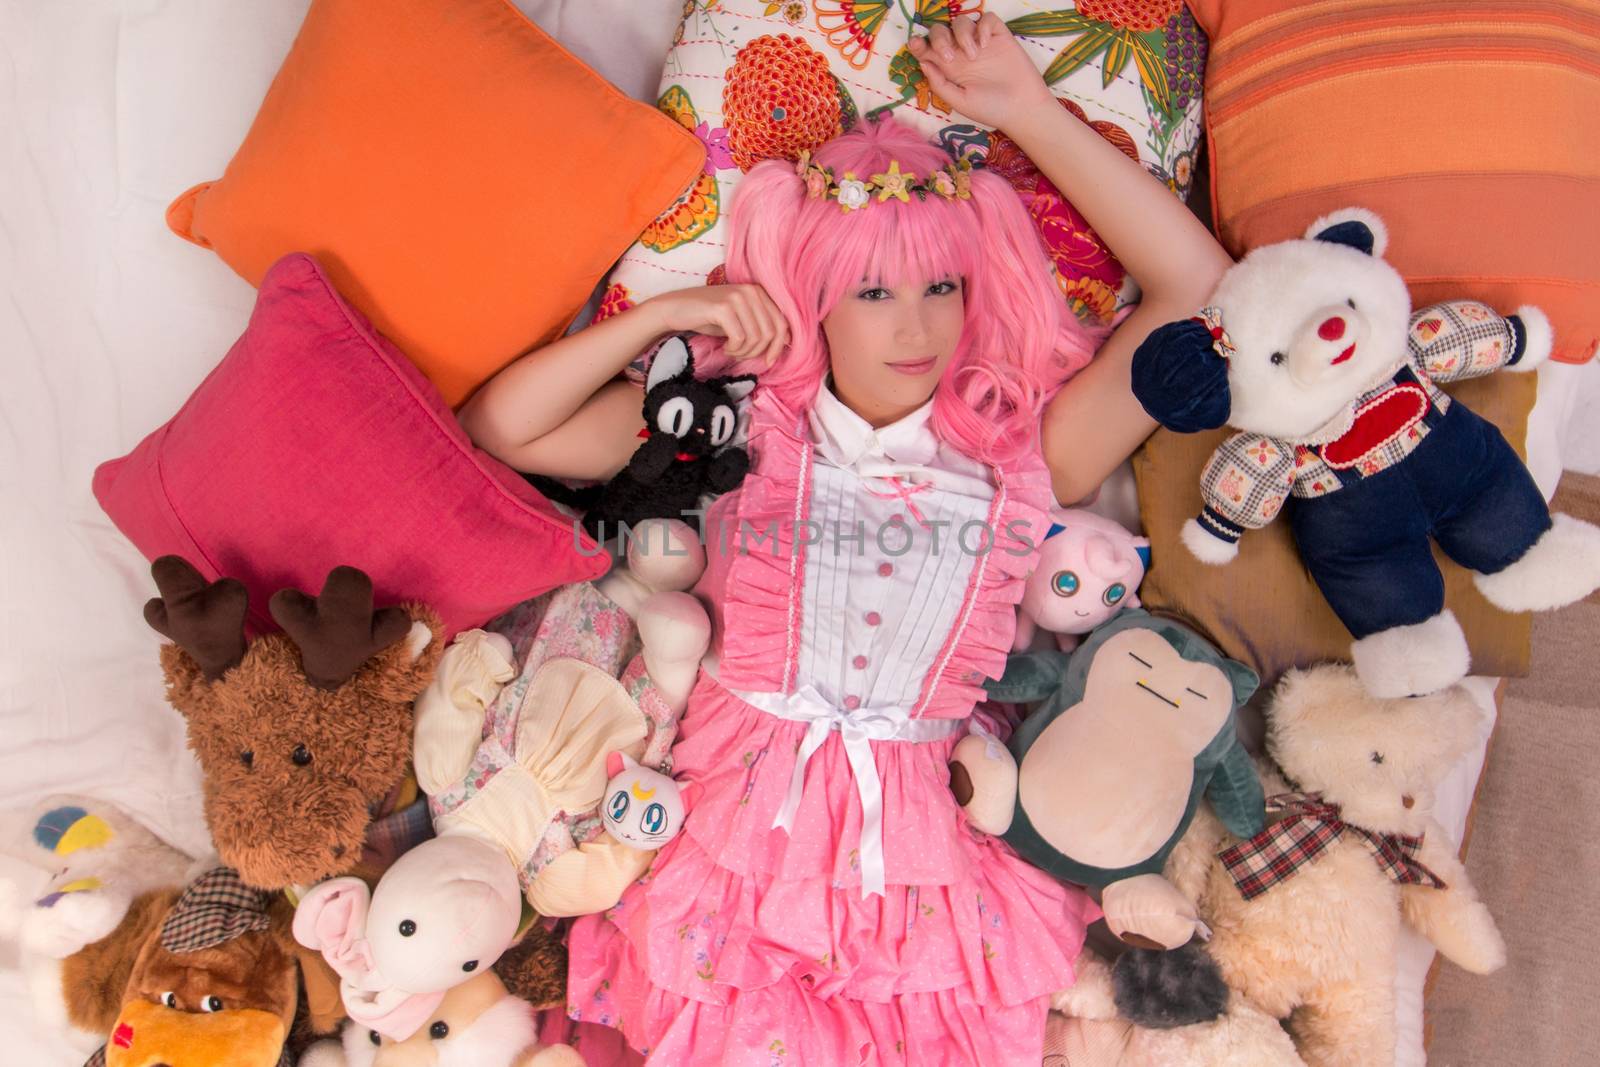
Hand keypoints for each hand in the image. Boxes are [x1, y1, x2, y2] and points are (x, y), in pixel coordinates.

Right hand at [645, 284, 788, 365]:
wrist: (675, 309)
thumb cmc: (709, 317)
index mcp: (759, 292)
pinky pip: (739, 339)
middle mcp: (751, 291)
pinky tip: (724, 347)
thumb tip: (788, 342)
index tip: (769, 361)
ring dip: (743, 352)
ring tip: (731, 350)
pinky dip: (733, 349)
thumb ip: (762, 325)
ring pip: (756, 338)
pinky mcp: (723, 308)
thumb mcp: (741, 319)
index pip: (782, 323)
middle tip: (740, 354)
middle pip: (770, 333)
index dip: (779, 346)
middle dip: (757, 352)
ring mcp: (737, 297)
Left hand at [907, 12, 1054, 132]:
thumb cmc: (990, 109)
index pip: (928, 49)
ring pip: (961, 22)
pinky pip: (987, 19)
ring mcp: (980, 43)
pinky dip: (983, 27)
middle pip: (940, 31)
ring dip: (962, 35)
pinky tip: (986, 44)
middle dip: (939, 38)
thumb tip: (923, 62)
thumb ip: (940, 83)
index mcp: (949, 69)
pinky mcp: (999, 36)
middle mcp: (962, 53)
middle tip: (949, 57)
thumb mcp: (960, 101)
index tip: (916, 45)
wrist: (1022, 108)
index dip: (919, 44)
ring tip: (973, 56)